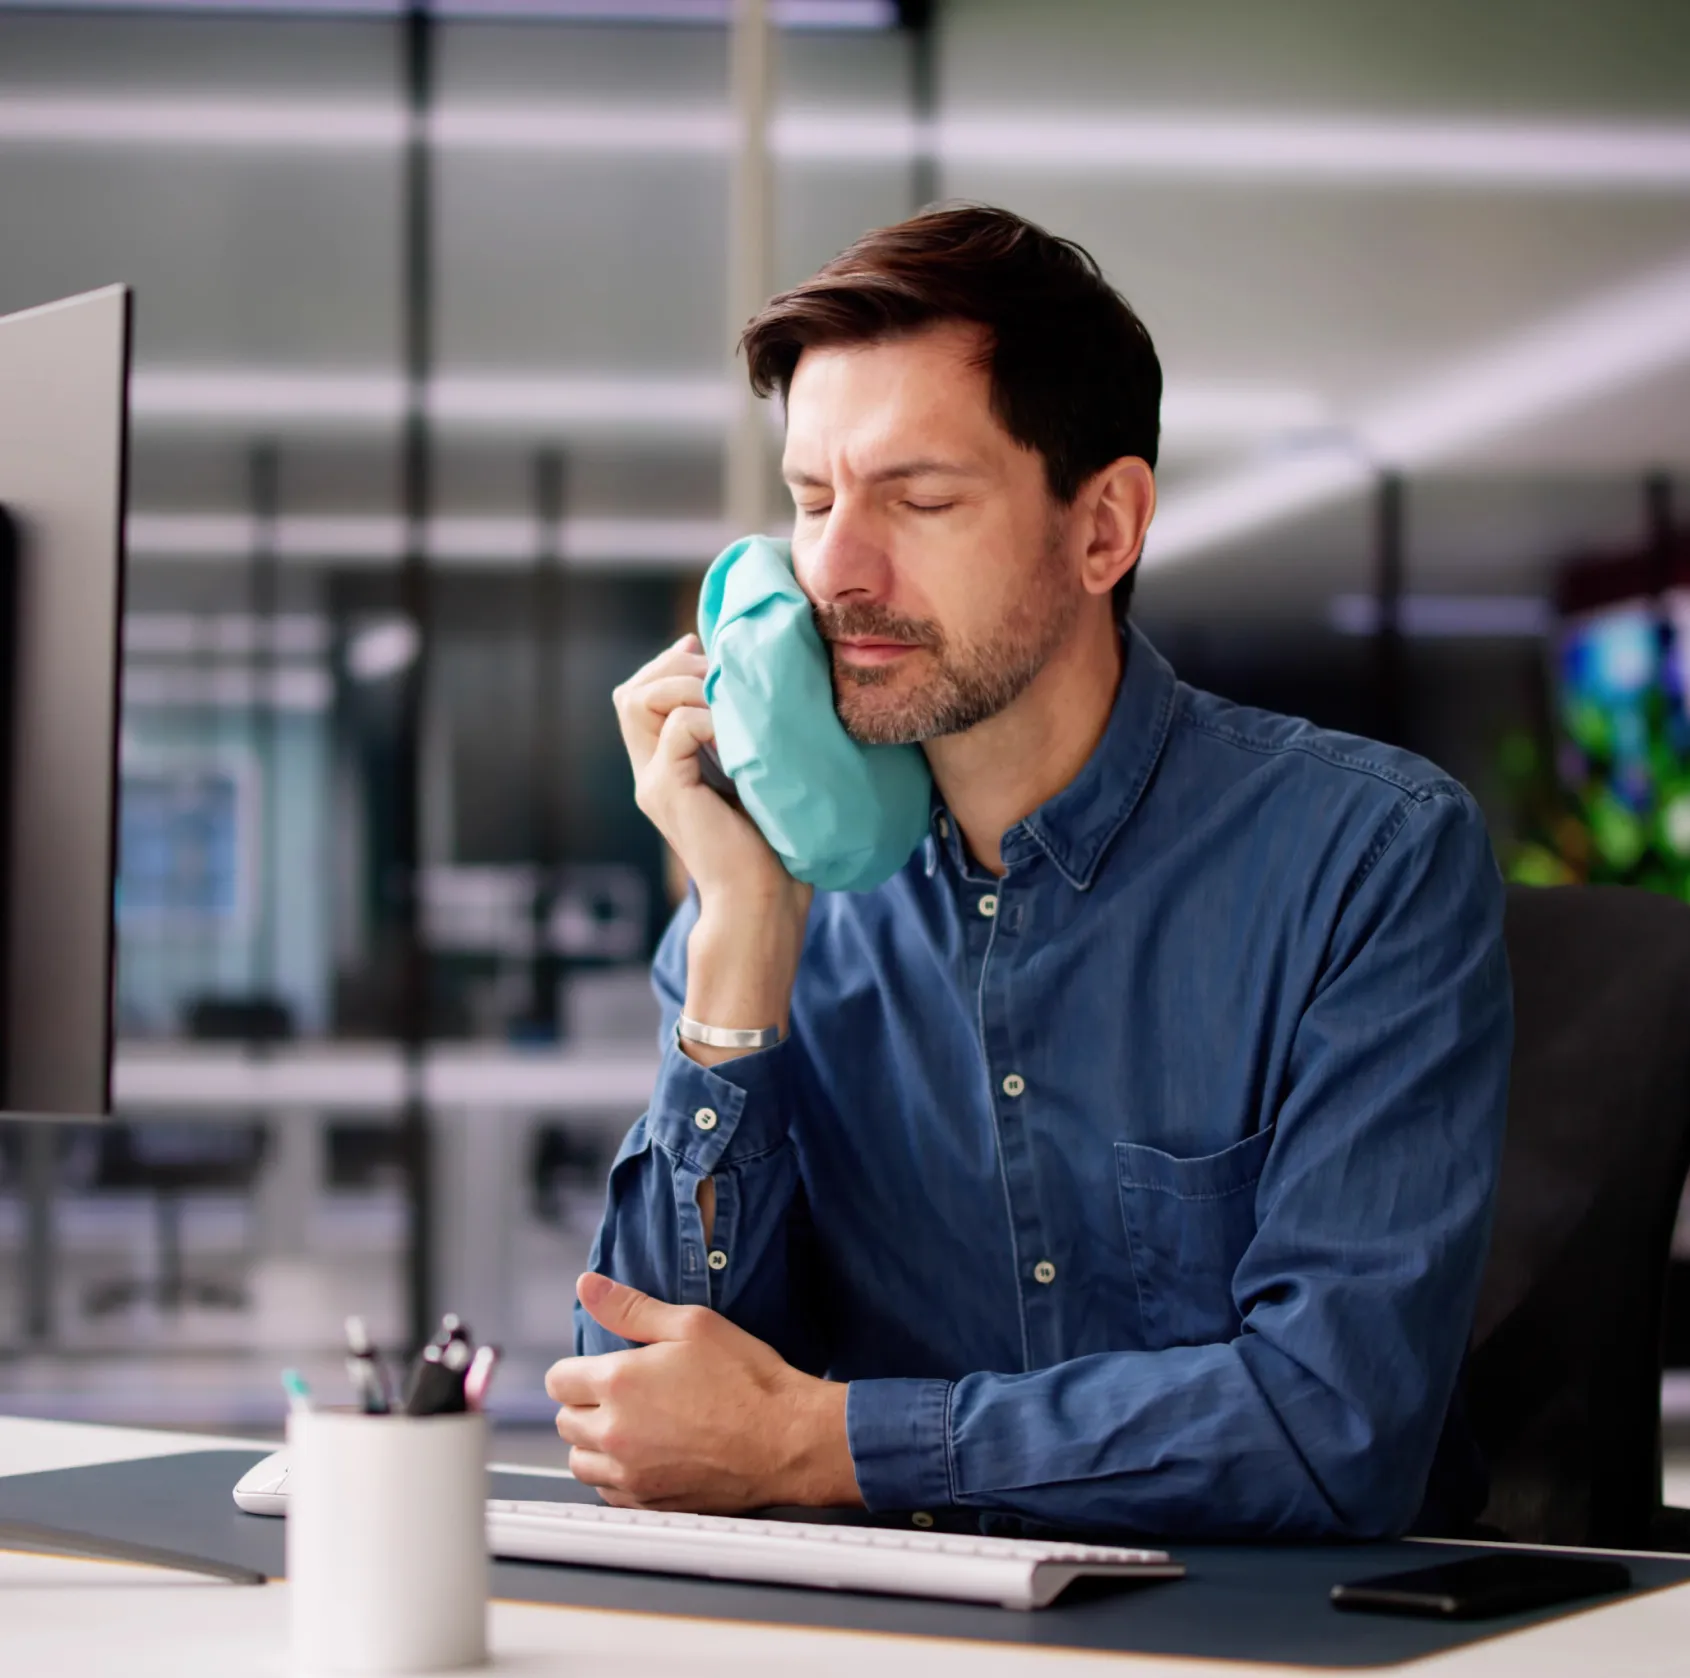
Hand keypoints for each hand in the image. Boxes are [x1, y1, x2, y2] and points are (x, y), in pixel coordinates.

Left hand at [547, 1272, 860, 1513]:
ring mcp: (631, 1473)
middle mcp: (615, 1433)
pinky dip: (614, 1475)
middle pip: (565, 1421)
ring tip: (626, 1425)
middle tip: (619, 1392)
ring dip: (592, 1442)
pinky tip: (642, 1456)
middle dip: (583, 1403)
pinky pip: (607, 1492)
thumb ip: (631, 1307)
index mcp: (619, 1383)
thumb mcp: (692, 1325)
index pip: (558, 1380)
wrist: (785, 1439)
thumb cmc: (746, 1379)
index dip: (575, 1368)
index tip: (596, 1367)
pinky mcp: (649, 1502)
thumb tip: (588, 1287)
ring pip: (580, 1462)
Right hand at [612, 633, 812, 1054]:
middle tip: (721, 675)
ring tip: (729, 700)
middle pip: (630, 692)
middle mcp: (651, 773)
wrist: (764, 904)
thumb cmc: (775, 848)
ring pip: (638, 699)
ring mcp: (654, 782)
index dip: (669, 667)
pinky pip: (677, 726)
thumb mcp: (756, 777)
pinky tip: (741, 734)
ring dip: (686, 684)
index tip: (713, 659)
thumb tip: (754, 690)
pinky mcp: (667, 791)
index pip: (639, 697)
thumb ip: (742, 740)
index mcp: (667, 770)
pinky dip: (710, 715)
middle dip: (674, 667)